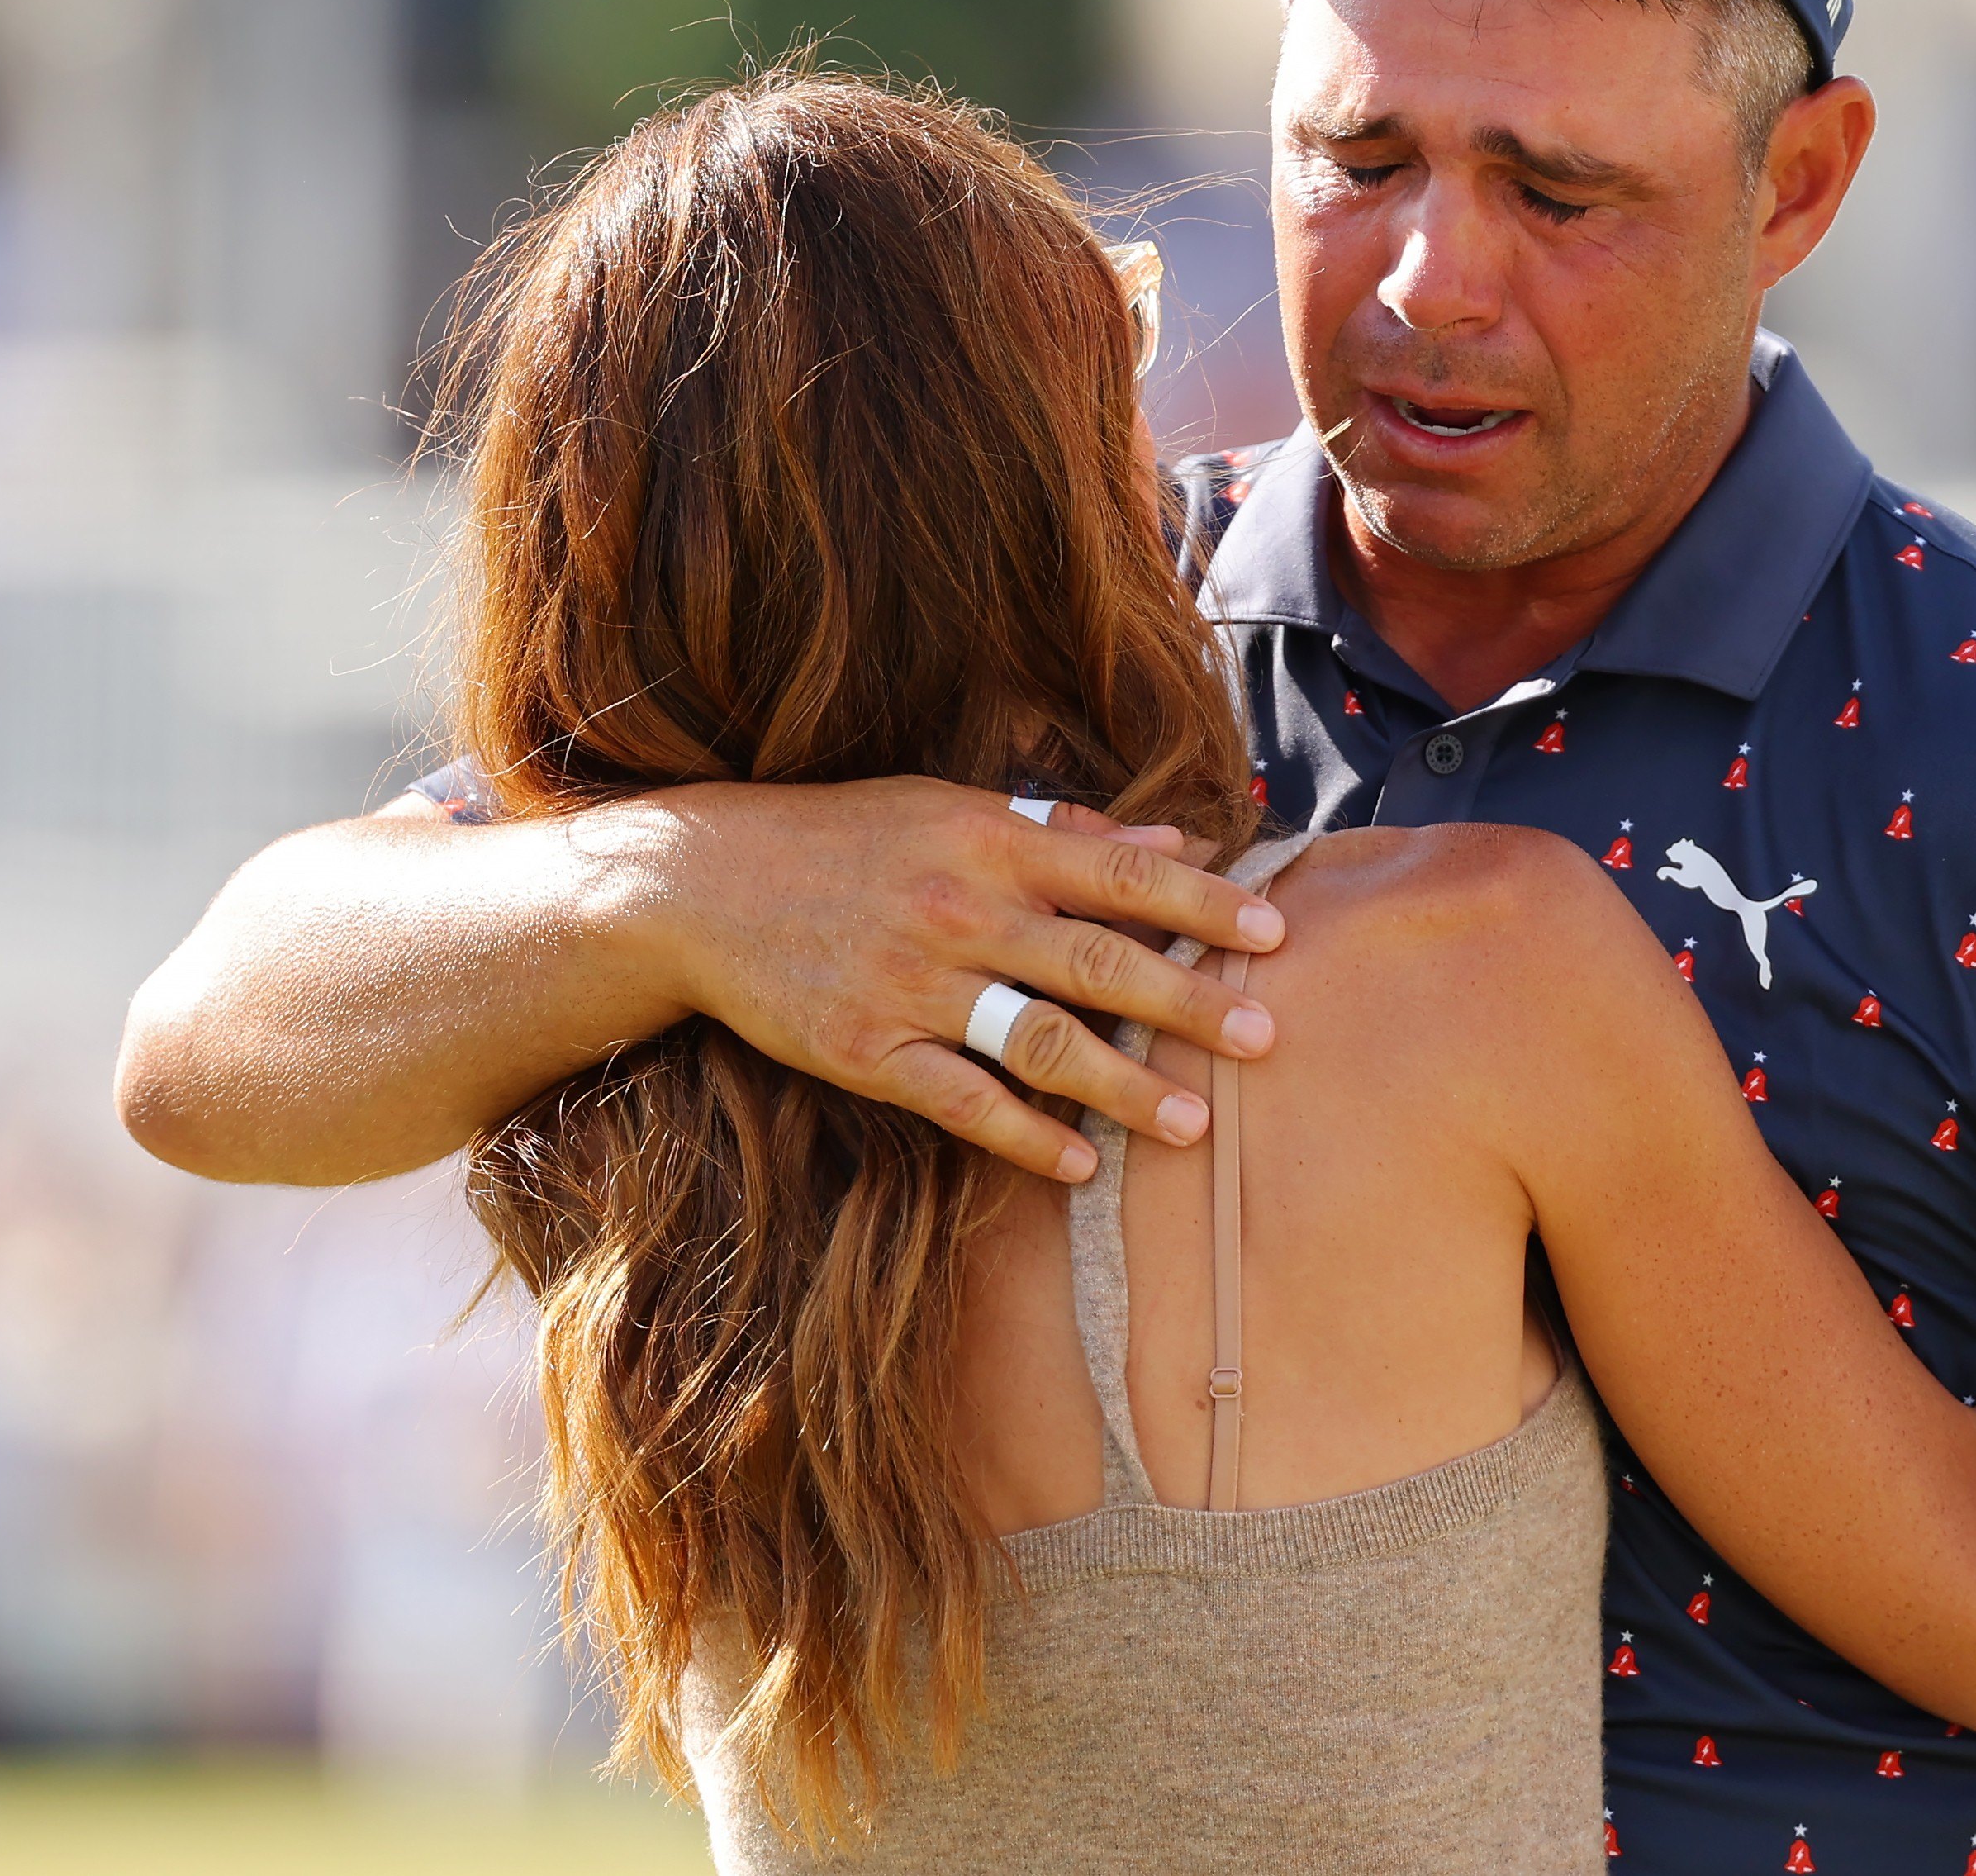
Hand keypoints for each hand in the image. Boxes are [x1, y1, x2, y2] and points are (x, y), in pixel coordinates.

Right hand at [636, 775, 1287, 1183]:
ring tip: (1193, 1125)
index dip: (1203, 906)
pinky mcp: (868, 1051)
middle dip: (1188, 1003)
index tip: (1273, 933)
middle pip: (1097, 963)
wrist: (702, 885)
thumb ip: (1068, 829)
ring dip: (1122, 1088)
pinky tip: (1080, 1167)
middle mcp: (961, 912)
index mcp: (991, 842)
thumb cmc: (845, 837)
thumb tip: (1175, 839)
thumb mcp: (952, 808)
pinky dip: (1025, 1138)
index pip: (1123, 874)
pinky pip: (962, 1103)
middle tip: (1264, 1038)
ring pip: (1039, 1043)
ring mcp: (914, 985)